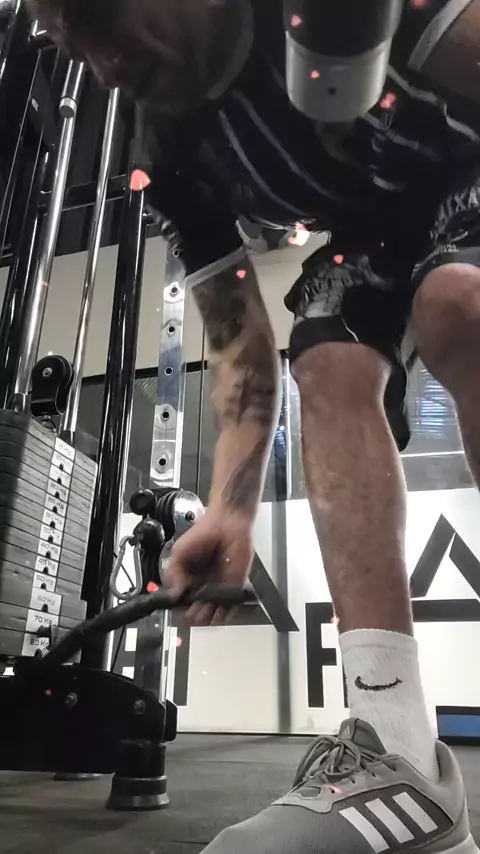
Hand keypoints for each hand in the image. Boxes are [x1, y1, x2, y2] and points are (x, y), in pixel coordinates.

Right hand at [164, 510, 253, 625]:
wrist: (227, 523)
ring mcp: (218, 588)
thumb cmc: (204, 532)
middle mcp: (202, 585)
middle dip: (193, 614)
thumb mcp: (179, 552)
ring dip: (208, 616)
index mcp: (188, 578)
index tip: (179, 607)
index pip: (181, 601)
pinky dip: (225, 612)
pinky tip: (218, 610)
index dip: (180, 607)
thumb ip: (174, 573)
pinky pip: (230, 605)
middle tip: (192, 609)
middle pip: (196, 611)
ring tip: (203, 611)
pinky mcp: (234, 587)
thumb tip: (173, 593)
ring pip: (212, 613)